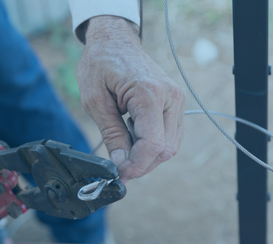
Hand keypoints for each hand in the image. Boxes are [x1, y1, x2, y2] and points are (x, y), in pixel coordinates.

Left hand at [77, 16, 184, 182]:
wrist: (115, 40)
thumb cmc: (101, 64)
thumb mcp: (96, 101)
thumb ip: (112, 134)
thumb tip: (120, 162)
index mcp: (149, 94)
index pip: (153, 145)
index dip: (136, 166)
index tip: (119, 173)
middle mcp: (171, 97)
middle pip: (166, 150)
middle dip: (142, 164)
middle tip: (119, 165)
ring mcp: (176, 100)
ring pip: (171, 145)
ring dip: (148, 155)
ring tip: (125, 142)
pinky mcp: (175, 103)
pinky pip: (171, 135)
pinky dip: (154, 144)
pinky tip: (135, 133)